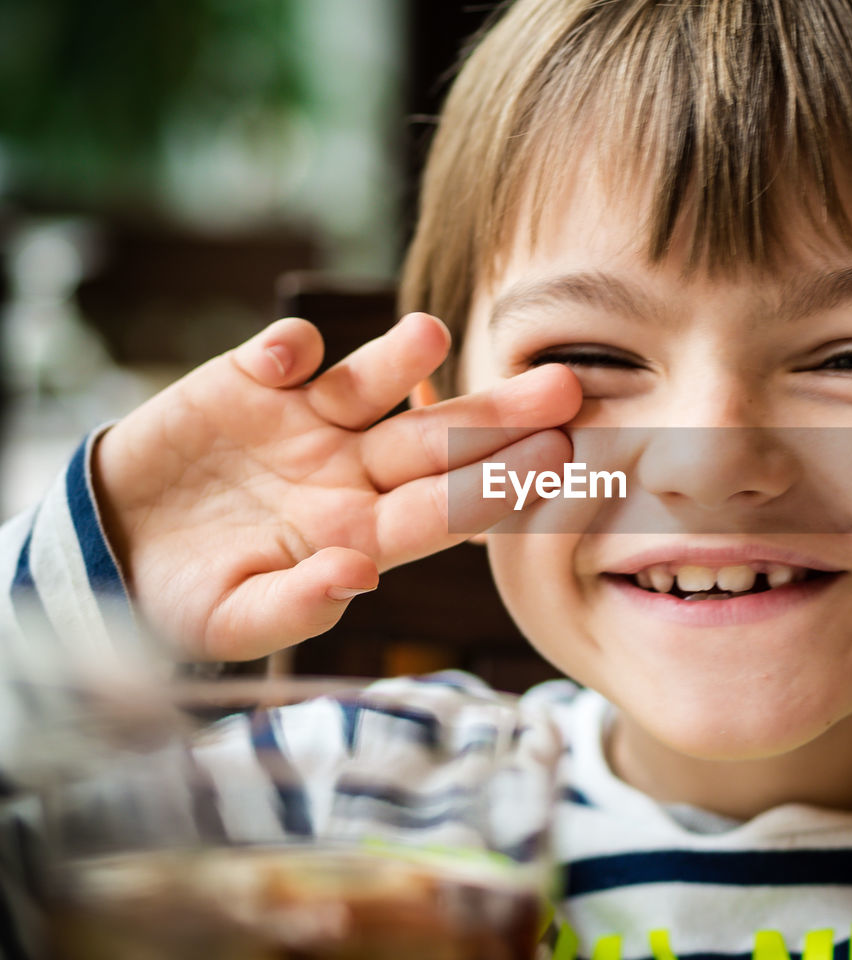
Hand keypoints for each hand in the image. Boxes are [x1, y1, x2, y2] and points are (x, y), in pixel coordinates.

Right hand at [92, 313, 579, 660]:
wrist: (116, 549)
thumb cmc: (188, 598)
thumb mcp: (233, 622)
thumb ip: (297, 606)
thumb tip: (359, 576)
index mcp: (361, 534)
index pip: (444, 510)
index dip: (497, 486)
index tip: (557, 460)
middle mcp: (349, 471)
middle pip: (433, 440)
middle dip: (495, 416)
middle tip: (564, 386)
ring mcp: (303, 424)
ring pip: (366, 386)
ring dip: (397, 359)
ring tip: (431, 334)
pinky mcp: (248, 383)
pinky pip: (276, 358)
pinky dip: (282, 352)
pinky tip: (290, 354)